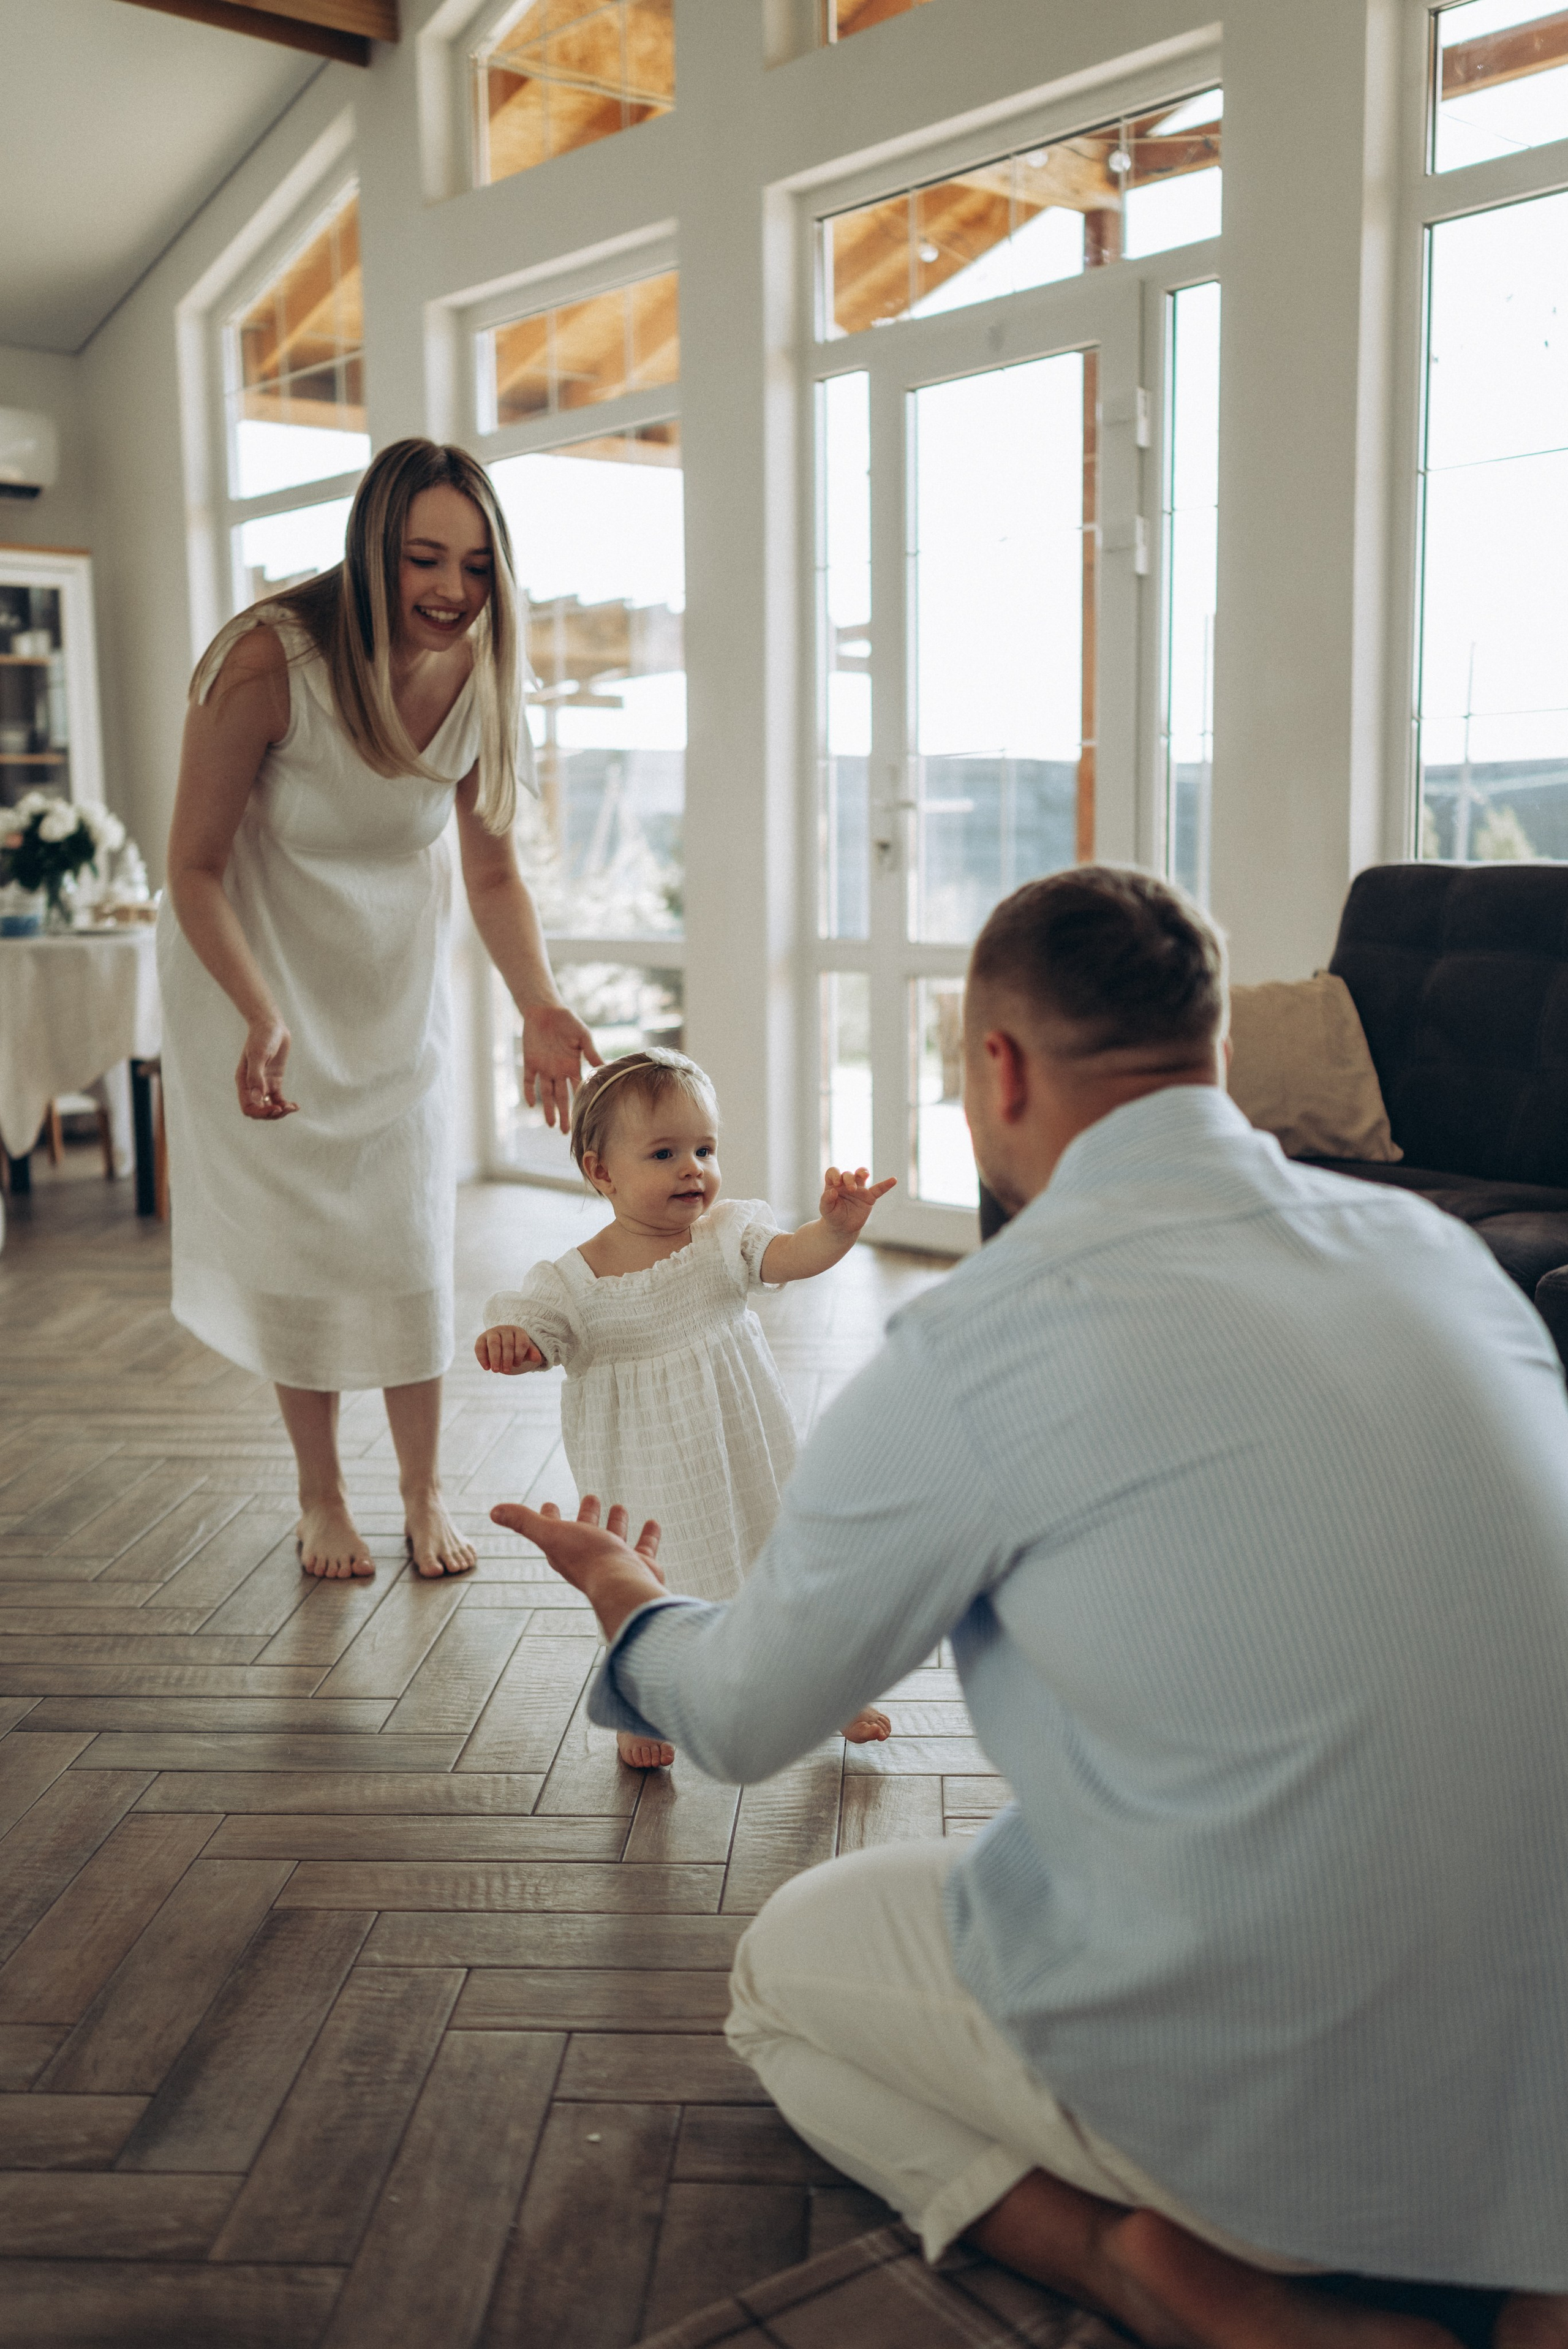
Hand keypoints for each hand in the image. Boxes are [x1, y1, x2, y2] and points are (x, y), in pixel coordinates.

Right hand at [235, 1014, 297, 1119]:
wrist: (271, 1025)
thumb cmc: (262, 1037)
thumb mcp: (258, 1055)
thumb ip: (256, 1077)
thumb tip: (257, 1099)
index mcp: (243, 1082)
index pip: (248, 1107)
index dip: (260, 1112)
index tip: (275, 1108)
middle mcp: (252, 1085)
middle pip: (258, 1110)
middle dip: (270, 1114)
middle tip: (284, 1109)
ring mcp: (264, 1083)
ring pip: (269, 1107)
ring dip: (279, 1112)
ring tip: (292, 1108)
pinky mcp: (275, 1080)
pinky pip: (278, 1099)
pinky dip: (285, 1105)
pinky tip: (296, 1106)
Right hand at [474, 1325, 544, 1373]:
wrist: (501, 1341)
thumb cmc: (516, 1348)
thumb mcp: (525, 1351)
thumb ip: (531, 1354)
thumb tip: (537, 1358)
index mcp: (518, 1332)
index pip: (521, 1342)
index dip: (519, 1355)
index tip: (517, 1365)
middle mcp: (505, 1330)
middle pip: (507, 1344)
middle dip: (507, 1359)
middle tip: (506, 1371)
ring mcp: (493, 1332)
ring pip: (493, 1343)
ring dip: (495, 1358)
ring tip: (496, 1371)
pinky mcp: (481, 1338)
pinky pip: (480, 1347)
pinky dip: (482, 1358)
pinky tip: (486, 1368)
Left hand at [490, 1494, 664, 1640]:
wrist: (622, 1583)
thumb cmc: (587, 1558)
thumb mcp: (550, 1533)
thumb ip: (524, 1521)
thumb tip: (493, 1510)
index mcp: (566, 1550)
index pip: (552, 1530)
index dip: (549, 1516)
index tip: (549, 1503)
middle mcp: (590, 1557)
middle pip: (586, 1532)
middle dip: (587, 1515)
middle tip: (590, 1498)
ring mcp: (615, 1562)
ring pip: (614, 1538)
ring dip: (615, 1523)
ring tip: (619, 1507)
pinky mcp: (638, 1566)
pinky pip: (644, 1547)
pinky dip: (647, 1535)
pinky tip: (652, 1522)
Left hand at [522, 1004, 601, 1130]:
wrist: (546, 1010)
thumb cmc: (568, 1021)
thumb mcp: (583, 1036)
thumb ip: (591, 1052)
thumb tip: (604, 1067)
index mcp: (572, 1066)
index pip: (577, 1089)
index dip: (580, 1103)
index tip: (585, 1118)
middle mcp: (558, 1071)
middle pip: (561, 1097)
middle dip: (564, 1114)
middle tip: (567, 1132)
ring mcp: (544, 1068)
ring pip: (546, 1093)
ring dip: (548, 1109)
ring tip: (551, 1125)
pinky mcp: (530, 1062)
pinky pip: (528, 1080)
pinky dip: (529, 1091)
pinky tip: (531, 1104)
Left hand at [819, 1165, 895, 1237]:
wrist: (842, 1229)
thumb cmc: (832, 1216)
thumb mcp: (826, 1210)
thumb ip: (826, 1200)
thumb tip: (832, 1191)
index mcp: (834, 1185)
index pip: (834, 1172)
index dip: (835, 1174)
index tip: (836, 1183)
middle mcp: (846, 1184)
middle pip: (848, 1174)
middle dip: (849, 1179)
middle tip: (851, 1190)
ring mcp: (859, 1190)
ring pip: (861, 1175)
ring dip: (862, 1172)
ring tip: (864, 1175)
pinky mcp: (869, 1197)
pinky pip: (878, 1189)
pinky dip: (886, 1185)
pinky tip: (893, 1180)